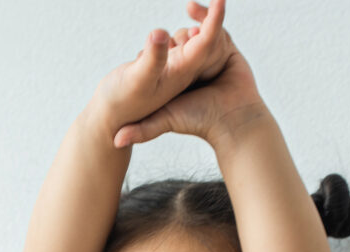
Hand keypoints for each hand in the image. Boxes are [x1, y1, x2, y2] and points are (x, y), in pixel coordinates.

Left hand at [112, 2, 265, 148]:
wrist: (234, 124)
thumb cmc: (199, 123)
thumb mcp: (164, 121)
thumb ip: (142, 130)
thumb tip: (115, 141)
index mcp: (176, 77)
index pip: (164, 54)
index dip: (160, 48)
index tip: (152, 51)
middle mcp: (194, 67)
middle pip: (182, 40)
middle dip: (180, 36)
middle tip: (176, 40)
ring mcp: (212, 58)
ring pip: (199, 32)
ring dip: (196, 21)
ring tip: (190, 10)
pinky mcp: (229, 51)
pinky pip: (218, 29)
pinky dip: (212, 16)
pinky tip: (197, 10)